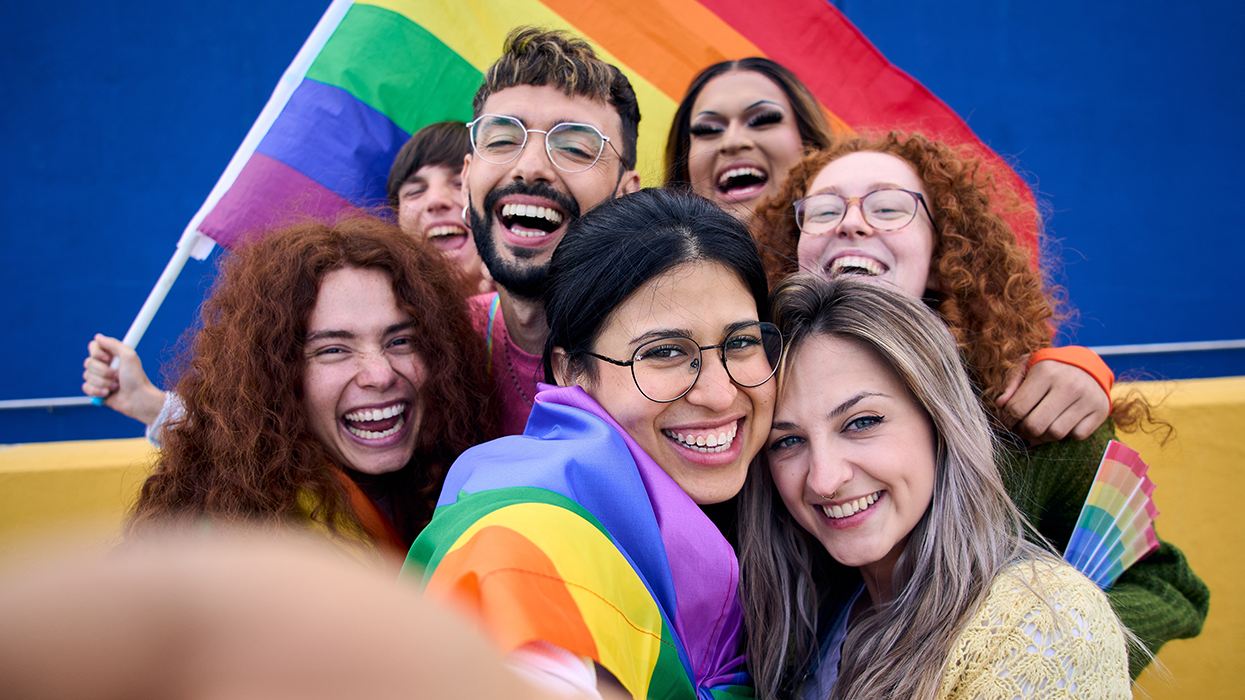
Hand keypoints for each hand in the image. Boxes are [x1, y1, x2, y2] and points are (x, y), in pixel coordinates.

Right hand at [81, 334, 166, 424]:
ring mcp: (99, 378)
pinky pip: (86, 388)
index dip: (97, 353)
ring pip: (87, 376)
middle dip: (103, 371)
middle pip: (88, 362)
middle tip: (118, 375)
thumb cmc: (136, 377)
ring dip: (103, 382)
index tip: (108, 359)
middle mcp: (104, 365)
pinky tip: (108, 393)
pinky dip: (97, 391)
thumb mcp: (129, 356)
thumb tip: (98, 337)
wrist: (138, 398)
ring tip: (116, 385)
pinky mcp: (96, 390)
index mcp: (111, 355)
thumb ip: (113, 344)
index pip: (93, 347)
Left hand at [995, 355, 1109, 444]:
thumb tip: (1000, 405)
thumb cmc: (1049, 368)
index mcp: (1046, 372)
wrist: (1087, 364)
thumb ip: (1010, 383)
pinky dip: (1067, 434)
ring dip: (1042, 436)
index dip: (1006, 420)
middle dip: (1022, 431)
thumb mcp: (1027, 366)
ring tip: (1037, 427)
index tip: (1006, 421)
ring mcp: (1087, 399)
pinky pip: (1077, 435)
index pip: (1017, 408)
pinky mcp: (1100, 411)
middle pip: (1035, 426)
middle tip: (1020, 428)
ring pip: (1055, 434)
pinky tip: (1061, 422)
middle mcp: (1068, 385)